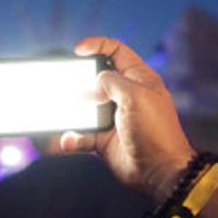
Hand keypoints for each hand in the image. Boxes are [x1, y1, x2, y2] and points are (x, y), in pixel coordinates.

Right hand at [58, 36, 195, 201]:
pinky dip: (72, 138)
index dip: (97, 45)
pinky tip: (67, 140)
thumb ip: (110, 82)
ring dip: (71, 113)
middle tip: (65, 85)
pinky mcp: (104, 140)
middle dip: (78, 81)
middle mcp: (126, 96)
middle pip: (96, 79)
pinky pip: (81, 135)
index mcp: (139, 78)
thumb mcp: (135, 95)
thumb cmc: (155, 131)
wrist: (160, 172)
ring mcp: (114, 118)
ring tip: (58, 115)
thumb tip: (90, 87)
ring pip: (84, 108)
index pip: (116, 51)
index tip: (78, 51)